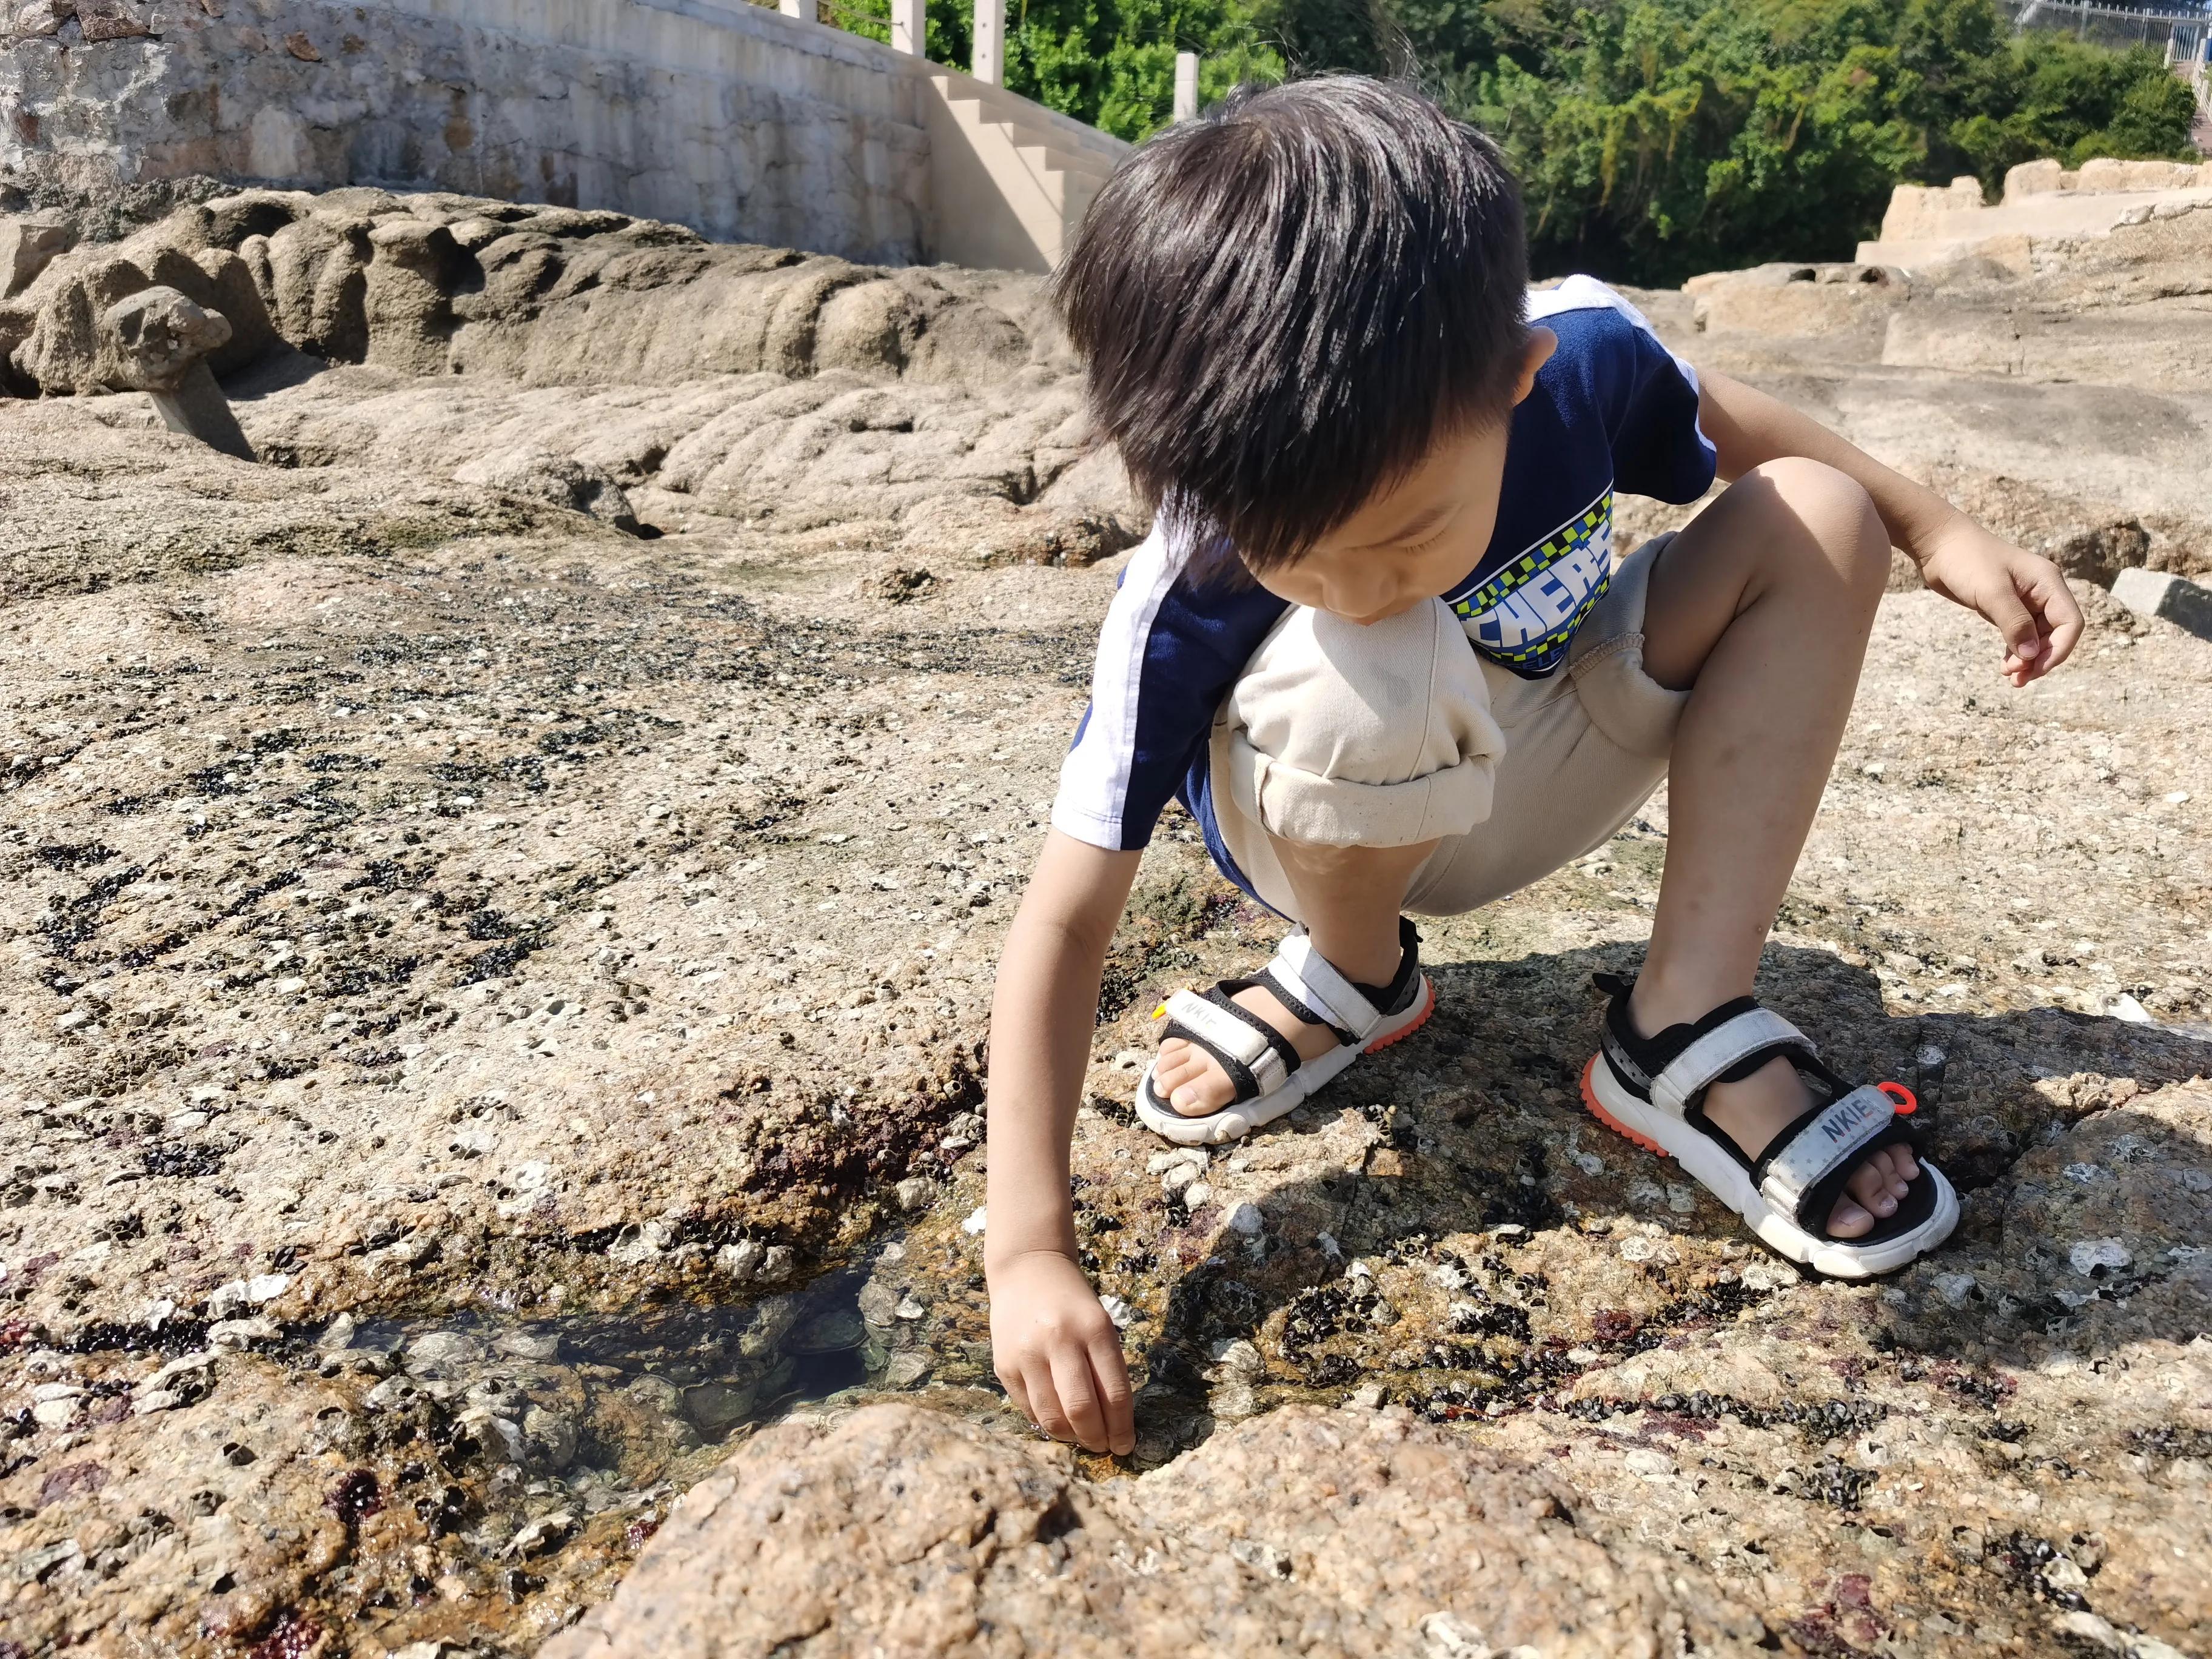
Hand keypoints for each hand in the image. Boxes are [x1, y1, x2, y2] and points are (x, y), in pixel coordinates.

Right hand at [988, 1249, 1133, 1454]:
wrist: (1027, 1270)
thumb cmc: (1073, 1302)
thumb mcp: (1100, 1325)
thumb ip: (1107, 1368)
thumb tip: (1114, 1423)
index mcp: (1094, 1329)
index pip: (1114, 1393)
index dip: (1123, 1428)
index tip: (1126, 1445)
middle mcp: (1059, 1340)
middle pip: (1082, 1409)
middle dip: (1097, 1438)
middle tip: (1103, 1446)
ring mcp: (1028, 1354)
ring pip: (1052, 1417)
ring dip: (1071, 1437)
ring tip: (1081, 1438)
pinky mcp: (1004, 1365)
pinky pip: (1029, 1410)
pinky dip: (1047, 1423)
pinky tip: (1058, 1422)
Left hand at [1914, 519, 2083, 687]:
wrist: (1938, 545)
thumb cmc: (1966, 560)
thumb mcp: (1991, 591)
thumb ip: (2013, 622)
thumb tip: (2032, 655)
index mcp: (2048, 583)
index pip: (2070, 622)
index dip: (2058, 649)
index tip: (2035, 668)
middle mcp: (2042, 592)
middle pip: (2056, 634)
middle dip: (2041, 658)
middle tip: (2016, 678)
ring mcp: (2025, 601)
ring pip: (2038, 638)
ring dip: (2029, 659)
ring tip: (2011, 678)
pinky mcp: (2007, 608)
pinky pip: (2021, 636)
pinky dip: (2017, 652)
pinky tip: (2006, 667)